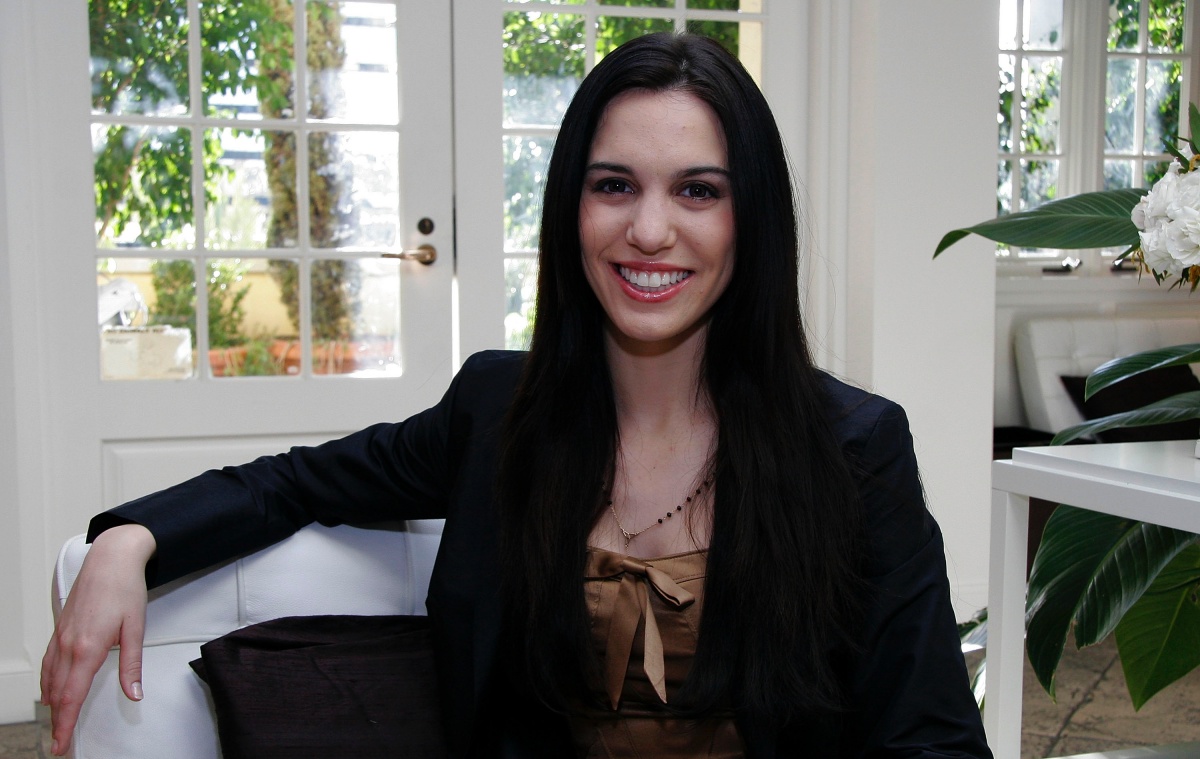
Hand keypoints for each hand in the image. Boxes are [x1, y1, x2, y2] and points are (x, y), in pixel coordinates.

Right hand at [41, 524, 155, 755]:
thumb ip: (132, 665)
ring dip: (51, 705)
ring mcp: (60, 637)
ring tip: (56, 725)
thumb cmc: (124, 590)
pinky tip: (50, 692)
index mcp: (87, 649)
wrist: (110, 559)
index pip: (72, 696)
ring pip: (49, 680)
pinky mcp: (60, 630)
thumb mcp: (135, 628)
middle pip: (57, 693)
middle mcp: (68, 646)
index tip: (61, 745)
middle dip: (57, 722)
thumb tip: (134, 694)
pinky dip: (47, 683)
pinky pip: (49, 664)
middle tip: (58, 745)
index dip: (65, 724)